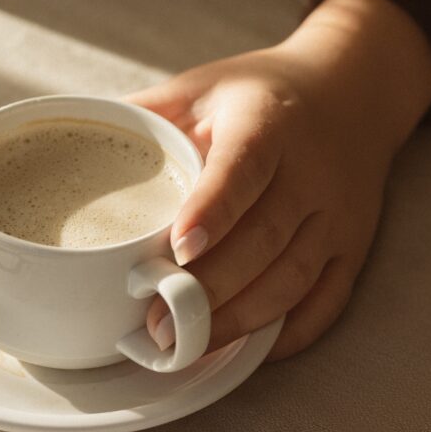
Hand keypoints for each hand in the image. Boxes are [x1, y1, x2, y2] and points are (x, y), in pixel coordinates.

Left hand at [125, 0, 430, 360]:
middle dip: (210, 287)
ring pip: (293, 278)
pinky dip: (289, 332)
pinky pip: (326, 301)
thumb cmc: (262, 91)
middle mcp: (310, 170)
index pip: (242, 169)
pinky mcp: (353, 244)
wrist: (351, 89)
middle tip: (156, 321)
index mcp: (267, 122)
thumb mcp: (204, 85)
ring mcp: (337, 213)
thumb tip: (77, 135)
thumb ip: (148, 111)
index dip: (212, 210)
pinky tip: (247, 346)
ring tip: (189, 342)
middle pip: (265, 238)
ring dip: (241, 317)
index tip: (178, 247)